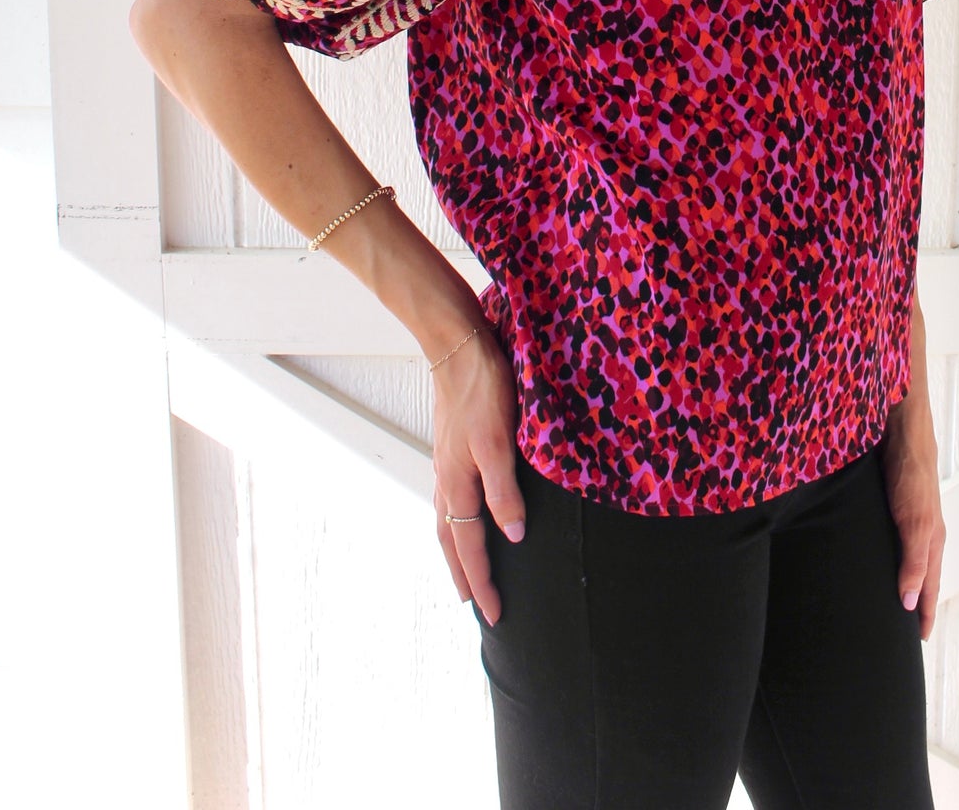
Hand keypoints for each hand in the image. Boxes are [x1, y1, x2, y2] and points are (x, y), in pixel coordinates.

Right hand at [429, 316, 527, 626]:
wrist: (457, 343)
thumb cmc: (482, 388)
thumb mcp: (499, 440)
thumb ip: (504, 490)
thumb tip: (512, 537)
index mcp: (458, 482)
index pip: (470, 545)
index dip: (483, 580)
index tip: (494, 614)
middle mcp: (446, 477)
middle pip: (451, 539)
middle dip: (464, 574)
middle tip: (476, 605)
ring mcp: (445, 460)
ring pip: (447, 518)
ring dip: (457, 549)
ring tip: (467, 569)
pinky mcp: (451, 443)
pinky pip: (450, 496)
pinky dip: (456, 519)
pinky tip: (466, 512)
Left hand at [880, 400, 945, 641]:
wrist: (900, 427)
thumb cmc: (911, 471)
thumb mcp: (914, 521)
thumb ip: (914, 561)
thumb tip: (911, 605)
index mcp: (932, 539)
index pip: (930, 588)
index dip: (925, 614)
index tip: (920, 642)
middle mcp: (922, 530)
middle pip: (921, 576)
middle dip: (915, 602)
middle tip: (902, 629)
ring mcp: (907, 515)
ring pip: (905, 557)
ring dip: (901, 579)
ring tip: (888, 598)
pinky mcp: (891, 501)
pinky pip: (890, 538)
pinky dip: (886, 555)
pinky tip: (871, 557)